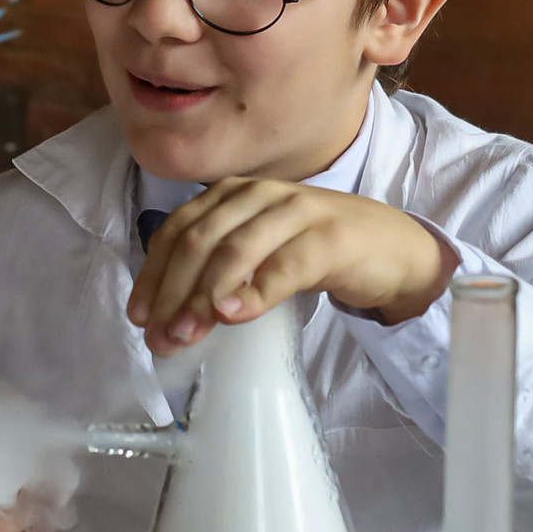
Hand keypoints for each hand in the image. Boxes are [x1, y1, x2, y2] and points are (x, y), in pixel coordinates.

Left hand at [126, 178, 454, 355]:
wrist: (392, 247)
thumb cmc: (317, 250)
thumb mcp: (259, 251)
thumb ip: (218, 267)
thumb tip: (169, 314)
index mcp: (232, 195)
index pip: (178, 230)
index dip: (154, 274)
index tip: (140, 317)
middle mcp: (258, 195)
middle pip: (199, 241)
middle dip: (173, 292)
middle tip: (161, 337)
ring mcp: (295, 212)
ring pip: (234, 251)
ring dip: (204, 297)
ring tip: (187, 334)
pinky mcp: (329, 238)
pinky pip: (284, 265)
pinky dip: (253, 292)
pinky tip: (232, 315)